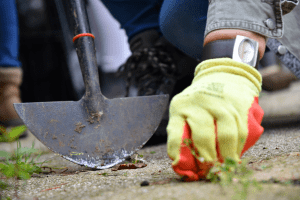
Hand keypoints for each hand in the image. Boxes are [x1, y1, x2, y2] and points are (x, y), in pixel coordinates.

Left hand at [167, 58, 263, 180]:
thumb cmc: (199, 101)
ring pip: (226, 134)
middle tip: (209, 169)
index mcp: (180, 106)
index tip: (179, 164)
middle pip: (203, 135)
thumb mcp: (184, 110)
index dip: (176, 150)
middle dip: (207, 158)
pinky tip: (235, 155)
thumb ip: (182, 132)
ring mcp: (220, 102)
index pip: (175, 131)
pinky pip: (241, 130)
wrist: (222, 75)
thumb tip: (183, 164)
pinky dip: (239, 147)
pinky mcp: (238, 104)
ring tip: (224, 166)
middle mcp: (198, 103)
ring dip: (226, 155)